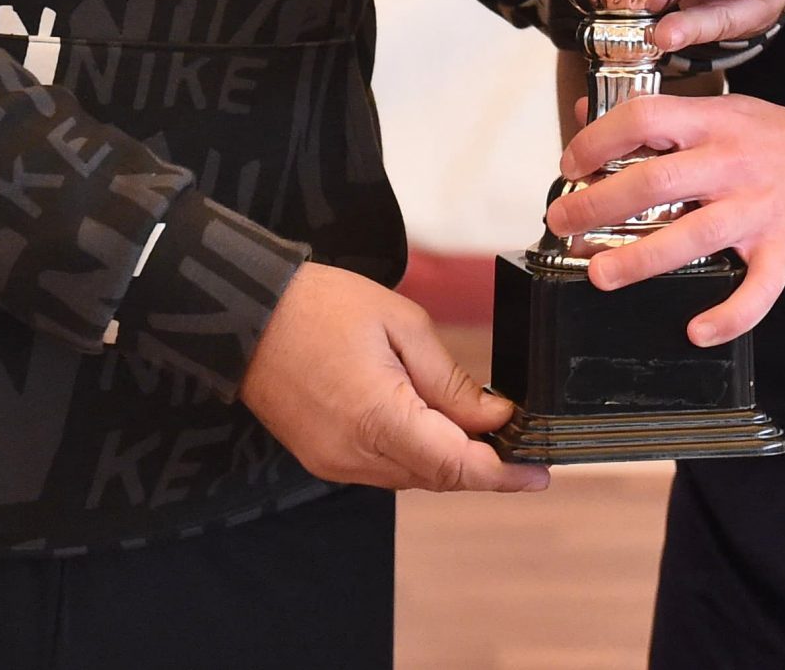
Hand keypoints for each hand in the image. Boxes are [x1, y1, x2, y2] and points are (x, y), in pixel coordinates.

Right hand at [237, 263, 548, 493]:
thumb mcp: (401, 324)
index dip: (503, 475)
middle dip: (482, 463)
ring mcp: (335, 463)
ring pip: (412, 477)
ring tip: (477, 424)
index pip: (456, 466)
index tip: (538, 472)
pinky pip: (384, 469)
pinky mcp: (323, 459)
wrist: (245, 314)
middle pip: (438, 477)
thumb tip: (496, 416)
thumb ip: (451, 379)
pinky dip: (414, 452)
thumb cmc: (320, 306)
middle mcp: (355, 454)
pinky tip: (428, 422)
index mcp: (378, 418)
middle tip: (518, 440)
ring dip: (448, 458)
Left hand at [545, 92, 784, 345]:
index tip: (571, 163)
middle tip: (562, 222)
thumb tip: (590, 109)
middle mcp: (732, 163)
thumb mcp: (726, 112)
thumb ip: (662, 116)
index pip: (643, 118)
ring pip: (692, 236)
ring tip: (600, 274)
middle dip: (598, 203)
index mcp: (713, 124)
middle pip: (654, 180)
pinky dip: (728, 314)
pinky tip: (697, 330)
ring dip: (639, 260)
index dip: (598, 139)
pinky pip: (755, 290)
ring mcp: (760, 208)